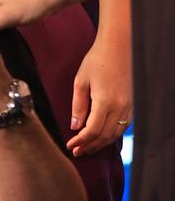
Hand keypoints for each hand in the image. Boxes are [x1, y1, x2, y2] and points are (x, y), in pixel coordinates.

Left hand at [67, 29, 132, 155]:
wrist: (119, 47)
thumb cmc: (97, 61)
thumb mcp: (80, 82)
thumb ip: (78, 106)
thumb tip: (75, 126)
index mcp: (106, 102)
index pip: (92, 131)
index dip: (81, 141)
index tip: (69, 145)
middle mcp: (121, 107)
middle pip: (105, 136)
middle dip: (90, 146)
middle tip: (76, 152)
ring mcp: (129, 106)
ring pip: (116, 134)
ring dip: (101, 143)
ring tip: (87, 148)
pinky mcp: (132, 104)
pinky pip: (123, 126)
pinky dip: (111, 135)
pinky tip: (101, 137)